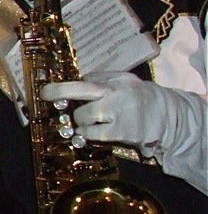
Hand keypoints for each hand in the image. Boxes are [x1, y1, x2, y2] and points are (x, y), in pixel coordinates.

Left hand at [41, 71, 183, 155]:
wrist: (167, 117)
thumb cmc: (138, 98)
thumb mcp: (124, 82)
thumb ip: (103, 79)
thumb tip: (78, 80)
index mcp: (116, 81)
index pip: (86, 80)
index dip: (65, 87)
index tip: (46, 91)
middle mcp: (115, 94)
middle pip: (81, 91)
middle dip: (59, 93)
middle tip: (46, 96)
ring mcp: (117, 113)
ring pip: (82, 116)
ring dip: (79, 120)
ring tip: (86, 121)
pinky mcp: (119, 132)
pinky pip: (91, 133)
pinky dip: (85, 134)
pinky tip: (87, 133)